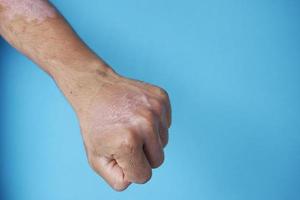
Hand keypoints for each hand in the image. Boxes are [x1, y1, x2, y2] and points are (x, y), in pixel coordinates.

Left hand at [72, 69, 170, 190]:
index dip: (131, 168)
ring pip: (164, 142)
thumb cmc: (95, 125)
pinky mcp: (162, 98)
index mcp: (128, 143)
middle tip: (126, 139)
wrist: (96, 89)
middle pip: (158, 160)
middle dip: (143, 155)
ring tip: (131, 125)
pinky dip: (155, 124)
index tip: (120, 153)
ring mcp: (155, 109)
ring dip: (150, 139)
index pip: (144, 176)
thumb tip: (136, 178)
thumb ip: (117, 179)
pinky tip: (139, 114)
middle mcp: (146, 124)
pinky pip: (167, 125)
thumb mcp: (96, 158)